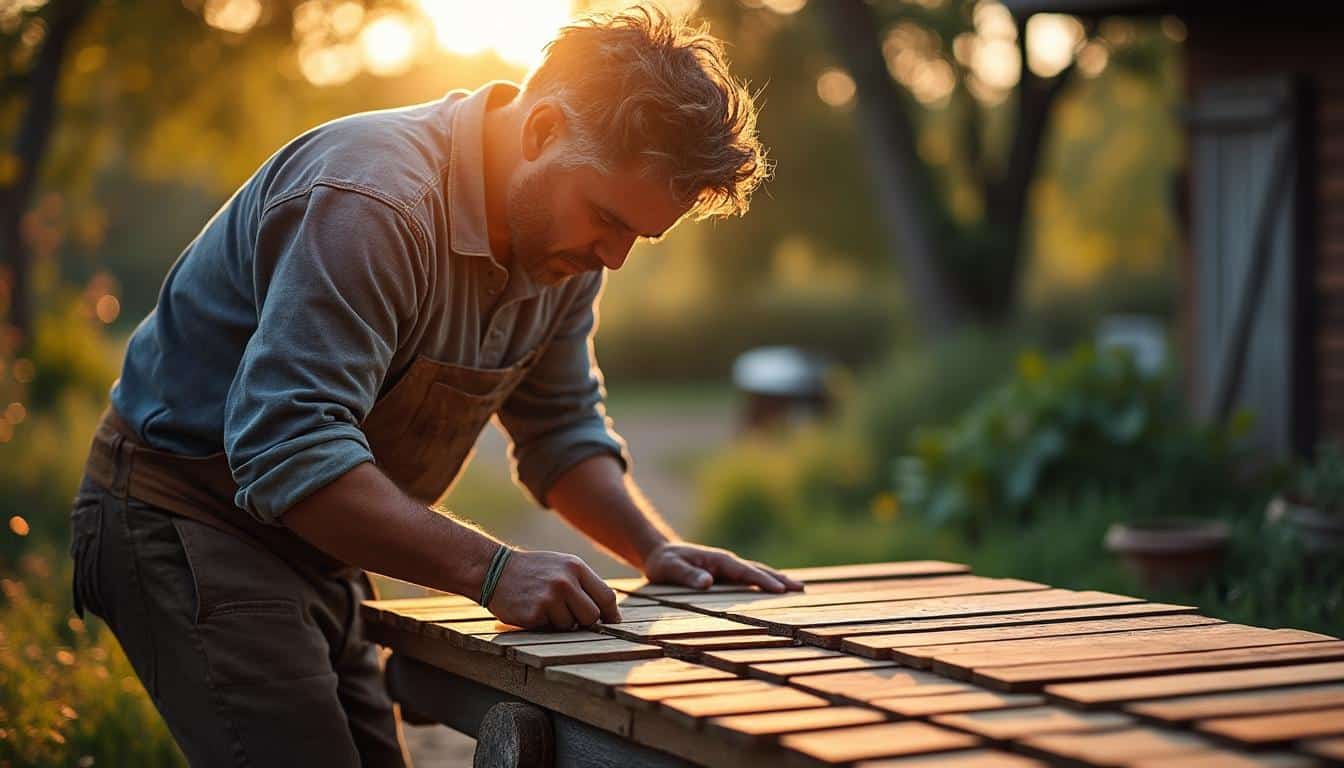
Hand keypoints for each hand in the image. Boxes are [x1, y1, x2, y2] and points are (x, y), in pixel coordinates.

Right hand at [486, 550, 621, 628]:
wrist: (495, 569)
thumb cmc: (533, 571)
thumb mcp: (562, 567)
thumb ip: (585, 585)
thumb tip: (610, 614)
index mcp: (576, 567)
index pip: (606, 597)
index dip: (610, 614)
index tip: (610, 623)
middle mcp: (566, 581)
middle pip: (592, 616)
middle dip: (584, 621)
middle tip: (568, 615)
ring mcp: (550, 598)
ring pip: (571, 626)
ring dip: (561, 623)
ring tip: (545, 607)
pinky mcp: (535, 613)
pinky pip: (551, 630)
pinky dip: (544, 625)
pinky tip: (533, 610)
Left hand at [641, 542, 804, 592]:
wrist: (660, 553)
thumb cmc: (664, 563)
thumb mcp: (670, 569)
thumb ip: (687, 576)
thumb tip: (708, 583)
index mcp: (719, 560)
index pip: (746, 572)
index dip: (764, 581)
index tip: (782, 589)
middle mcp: (728, 562)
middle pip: (758, 570)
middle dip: (780, 580)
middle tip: (801, 590)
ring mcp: (729, 568)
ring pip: (757, 574)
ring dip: (777, 580)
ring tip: (799, 589)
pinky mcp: (727, 575)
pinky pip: (750, 579)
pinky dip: (765, 583)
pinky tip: (776, 591)